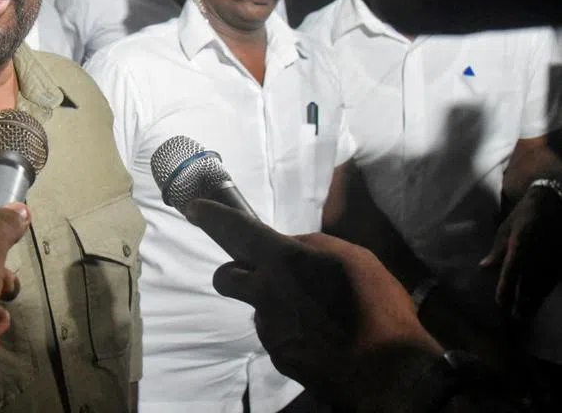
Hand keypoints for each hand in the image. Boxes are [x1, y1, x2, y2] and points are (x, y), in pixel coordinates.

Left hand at [187, 200, 441, 406]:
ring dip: (274, 307)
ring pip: (257, 308)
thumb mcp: (353, 258)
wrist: (388, 372)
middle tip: (260, 276)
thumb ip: (313, 246)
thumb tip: (291, 246)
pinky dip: (291, 333)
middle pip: (225, 276)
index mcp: (284, 260)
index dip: (212, 217)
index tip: (193, 209)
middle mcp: (266, 292)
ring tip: (316, 315)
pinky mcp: (278, 355)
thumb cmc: (377, 307)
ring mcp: (269, 327)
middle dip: (235, 273)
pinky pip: (276, 335)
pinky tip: (320, 338)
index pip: (236, 230)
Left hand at [480, 183, 561, 319]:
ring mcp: (553, 258)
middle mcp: (539, 254)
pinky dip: (545, 291)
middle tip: (515, 319)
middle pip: (530, 284)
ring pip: (544, 286)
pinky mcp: (561, 261)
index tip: (500, 304)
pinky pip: (553, 280)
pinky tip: (539, 300)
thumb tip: (484, 267)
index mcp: (521, 243)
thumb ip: (498, 249)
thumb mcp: (507, 227)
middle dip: (522, 303)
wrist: (555, 202)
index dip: (506, 289)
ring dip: (534, 301)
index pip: (512, 271)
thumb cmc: (525, 214)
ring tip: (525, 316)